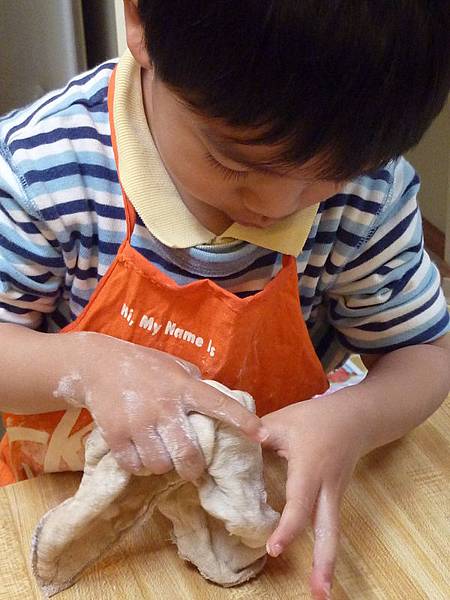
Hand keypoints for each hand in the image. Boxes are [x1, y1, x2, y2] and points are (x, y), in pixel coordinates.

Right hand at [57, 332, 263, 479]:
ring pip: (161, 465)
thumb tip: (219, 402)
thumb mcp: (174, 365)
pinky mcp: (115, 434)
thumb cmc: (144, 365)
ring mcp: (138, 422)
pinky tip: (140, 454)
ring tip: (160, 454)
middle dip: (194, 468)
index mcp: (183, 386)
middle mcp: (163, 405)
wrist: (98, 364)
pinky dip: (140, 466)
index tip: (261, 434)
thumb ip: (195, 384)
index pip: (218, 404)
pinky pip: (134, 466)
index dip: (242, 421)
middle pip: (188, 453)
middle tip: (193, 468)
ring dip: (164, 466)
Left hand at [260, 391, 366, 598]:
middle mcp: (326, 487)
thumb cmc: (316, 418)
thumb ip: (257, 434)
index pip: (300, 502)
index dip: (288, 527)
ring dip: (328, 563)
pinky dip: (326, 548)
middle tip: (317, 595)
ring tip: (321, 594)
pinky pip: (330, 525)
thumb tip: (227, 445)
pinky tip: (319, 567)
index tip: (274, 549)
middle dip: (324, 562)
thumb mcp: (284, 420)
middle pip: (328, 529)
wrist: (355, 418)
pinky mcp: (335, 498)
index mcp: (311, 468)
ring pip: (333, 532)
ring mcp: (335, 495)